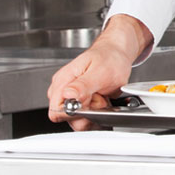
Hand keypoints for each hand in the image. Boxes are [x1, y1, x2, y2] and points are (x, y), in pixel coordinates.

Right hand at [46, 15, 151, 130]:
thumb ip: (83, 86)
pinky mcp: (79, 102)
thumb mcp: (100, 72)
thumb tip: (68, 95)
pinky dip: (98, 113)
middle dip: (88, 113)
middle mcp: (62, 91)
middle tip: (100, 97)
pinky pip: (86, 118)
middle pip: (68, 118)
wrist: (117, 54)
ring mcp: (70, 97)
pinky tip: (103, 100)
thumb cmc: (109, 58)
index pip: (57, 111)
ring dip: (95, 113)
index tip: (90, 102)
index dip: (75, 113)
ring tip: (102, 97)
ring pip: (79, 120)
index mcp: (63, 82)